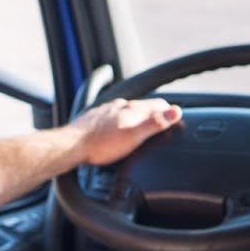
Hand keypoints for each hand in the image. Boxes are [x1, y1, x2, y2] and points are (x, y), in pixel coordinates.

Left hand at [68, 97, 182, 166]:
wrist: (72, 146)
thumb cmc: (102, 144)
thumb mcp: (134, 136)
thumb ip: (156, 123)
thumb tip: (176, 111)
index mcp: (132, 109)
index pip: (159, 104)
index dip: (170, 112)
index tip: (177, 118)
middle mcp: (120, 106)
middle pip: (143, 107)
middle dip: (154, 114)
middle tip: (163, 122)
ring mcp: (107, 111)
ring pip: (127, 111)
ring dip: (137, 117)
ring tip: (143, 126)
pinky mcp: (96, 118)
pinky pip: (114, 117)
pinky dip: (121, 122)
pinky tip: (118, 130)